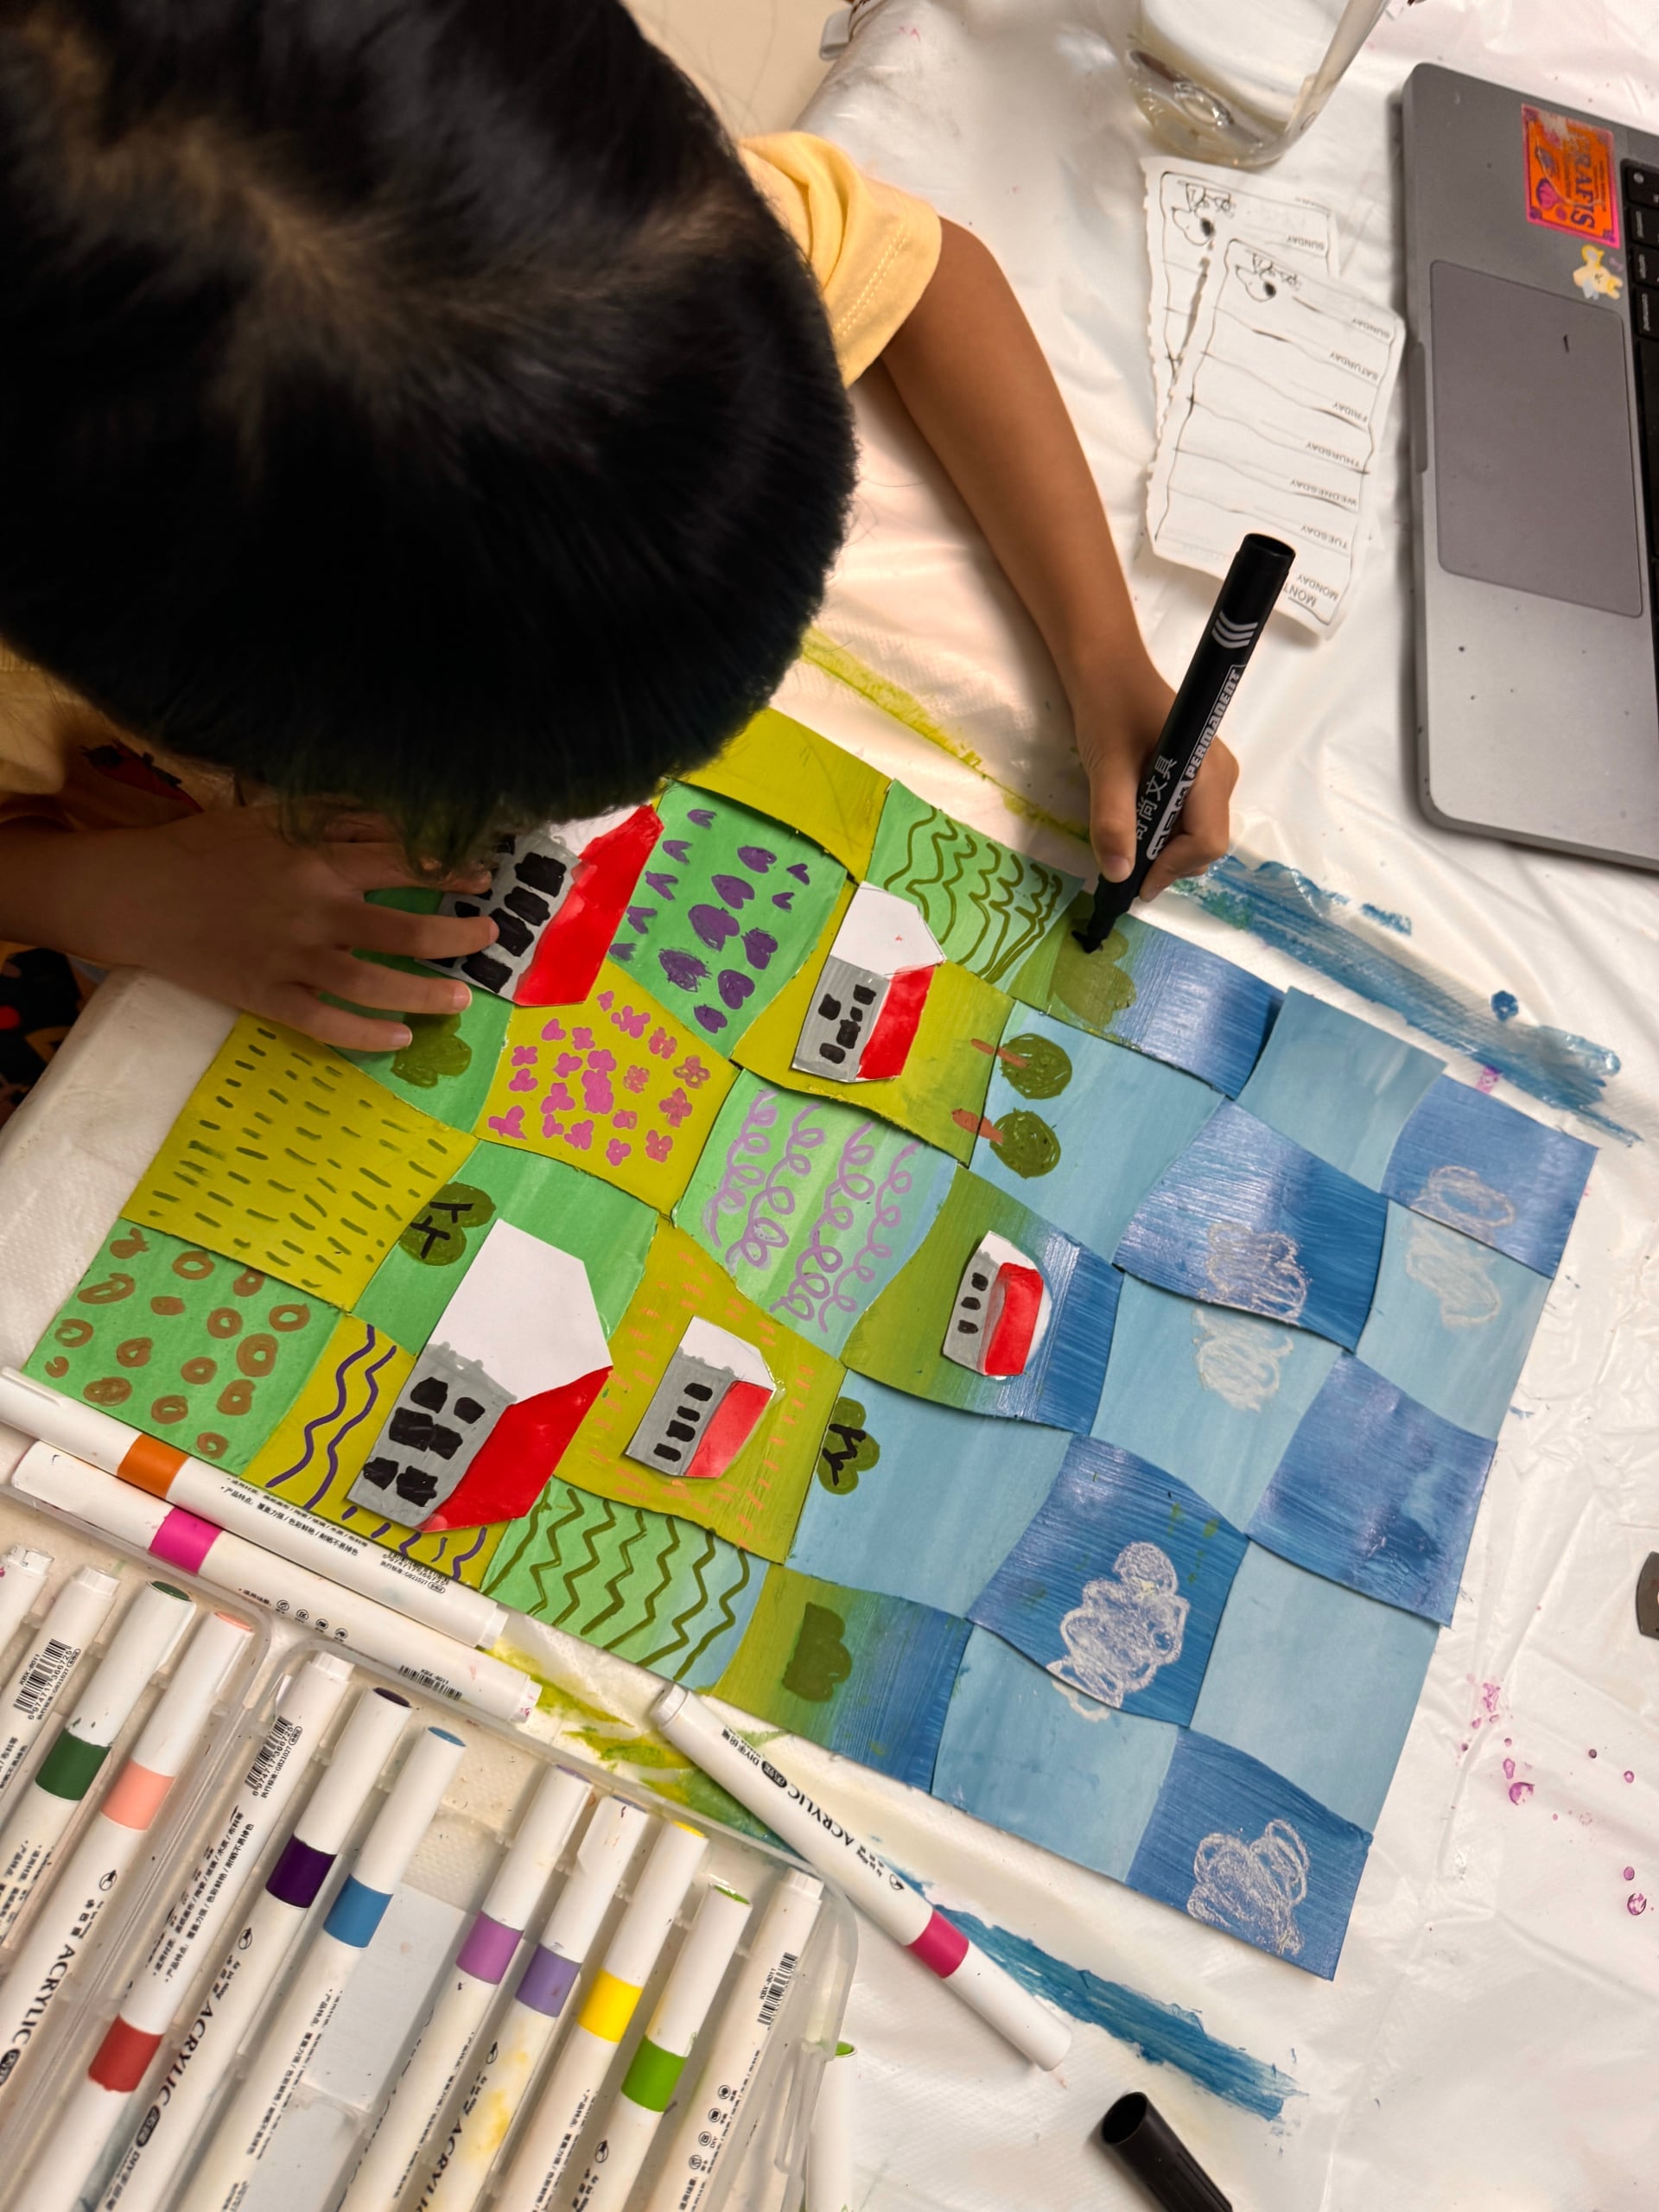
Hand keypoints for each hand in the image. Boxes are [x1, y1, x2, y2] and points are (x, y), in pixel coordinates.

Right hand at [24, 807, 498, 1050]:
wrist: (134, 895)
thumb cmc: (203, 850)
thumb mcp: (267, 819)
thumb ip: (329, 820)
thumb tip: (391, 814)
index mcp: (314, 860)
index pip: (399, 864)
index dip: (448, 872)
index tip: (483, 879)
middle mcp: (311, 910)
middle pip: (402, 931)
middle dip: (456, 937)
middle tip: (487, 940)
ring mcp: (290, 958)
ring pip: (373, 984)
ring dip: (426, 994)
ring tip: (461, 1000)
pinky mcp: (266, 995)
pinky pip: (326, 1023)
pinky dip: (367, 1033)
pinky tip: (399, 1036)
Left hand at [1072, 660, 1237, 902]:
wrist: (1110, 670)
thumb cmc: (1109, 709)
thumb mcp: (1106, 766)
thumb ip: (1113, 820)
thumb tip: (1119, 874)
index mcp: (1209, 771)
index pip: (1206, 841)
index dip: (1171, 869)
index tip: (1133, 884)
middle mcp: (1224, 777)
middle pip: (1206, 844)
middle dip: (1167, 862)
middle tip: (1124, 863)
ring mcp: (1216, 777)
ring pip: (1198, 835)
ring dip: (1164, 849)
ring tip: (1127, 840)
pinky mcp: (1203, 777)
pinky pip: (1192, 819)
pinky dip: (1165, 832)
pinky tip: (1137, 822)